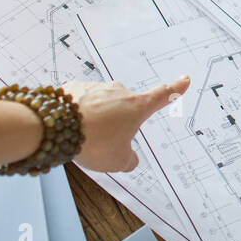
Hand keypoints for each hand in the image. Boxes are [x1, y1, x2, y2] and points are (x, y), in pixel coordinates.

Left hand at [63, 76, 189, 172]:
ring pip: (100, 105)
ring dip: (95, 118)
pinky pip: (79, 103)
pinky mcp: (73, 89)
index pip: (162, 95)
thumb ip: (128, 160)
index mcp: (136, 107)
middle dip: (117, 121)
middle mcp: (118, 92)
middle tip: (104, 142)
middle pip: (124, 107)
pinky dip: (77, 114)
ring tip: (83, 138)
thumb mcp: (117, 161)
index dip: (175, 88)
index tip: (184, 79)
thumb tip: (130, 160)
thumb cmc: (93, 141)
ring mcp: (95, 88)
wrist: (56, 126)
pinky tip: (69, 127)